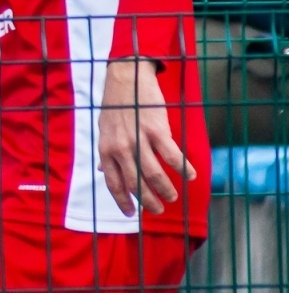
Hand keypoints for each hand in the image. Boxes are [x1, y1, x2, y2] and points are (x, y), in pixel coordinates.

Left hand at [99, 58, 194, 216]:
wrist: (126, 78)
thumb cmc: (115, 105)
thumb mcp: (104, 129)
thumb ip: (106, 151)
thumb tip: (101, 169)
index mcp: (106, 149)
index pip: (113, 182)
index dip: (122, 201)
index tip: (131, 214)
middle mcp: (120, 148)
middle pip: (136, 183)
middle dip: (149, 201)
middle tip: (159, 210)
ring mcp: (138, 140)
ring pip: (154, 174)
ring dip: (166, 189)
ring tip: (173, 196)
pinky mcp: (156, 130)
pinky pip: (172, 156)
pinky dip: (183, 169)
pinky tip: (190, 175)